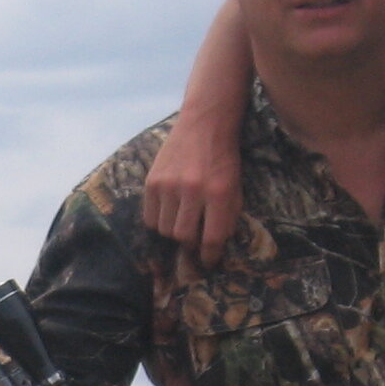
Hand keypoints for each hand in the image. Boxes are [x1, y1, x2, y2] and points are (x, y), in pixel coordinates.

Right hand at [142, 107, 241, 266]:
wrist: (205, 124)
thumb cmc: (224, 159)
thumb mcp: (235, 188)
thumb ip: (227, 218)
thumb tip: (213, 247)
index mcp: (219, 193)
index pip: (211, 238)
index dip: (209, 256)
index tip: (208, 261)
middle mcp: (193, 190)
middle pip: (184, 237)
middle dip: (190, 242)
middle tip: (194, 236)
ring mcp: (169, 185)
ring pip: (165, 230)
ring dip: (174, 231)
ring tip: (181, 220)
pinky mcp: (152, 181)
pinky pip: (149, 217)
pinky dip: (158, 221)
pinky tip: (168, 212)